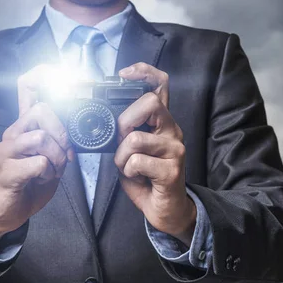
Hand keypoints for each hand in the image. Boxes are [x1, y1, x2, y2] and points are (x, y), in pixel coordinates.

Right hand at [0, 65, 73, 244]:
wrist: (10, 211)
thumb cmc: (31, 183)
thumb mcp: (52, 159)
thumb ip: (60, 142)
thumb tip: (76, 132)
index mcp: (25, 127)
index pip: (28, 89)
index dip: (43, 76)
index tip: (65, 78)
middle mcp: (13, 133)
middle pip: (41, 111)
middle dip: (61, 134)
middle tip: (64, 154)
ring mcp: (7, 150)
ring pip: (41, 138)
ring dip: (56, 157)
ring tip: (53, 170)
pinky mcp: (7, 170)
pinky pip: (38, 163)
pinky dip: (48, 173)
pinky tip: (42, 180)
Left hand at [116, 63, 196, 245]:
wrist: (166, 210)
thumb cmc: (147, 179)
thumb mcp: (132, 150)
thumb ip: (124, 132)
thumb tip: (107, 122)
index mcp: (161, 123)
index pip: (160, 85)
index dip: (143, 72)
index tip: (124, 74)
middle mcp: (172, 131)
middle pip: (150, 103)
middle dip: (125, 121)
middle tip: (121, 141)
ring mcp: (175, 149)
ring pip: (135, 138)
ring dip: (121, 157)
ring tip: (128, 168)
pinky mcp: (172, 169)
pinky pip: (137, 161)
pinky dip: (128, 171)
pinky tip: (137, 178)